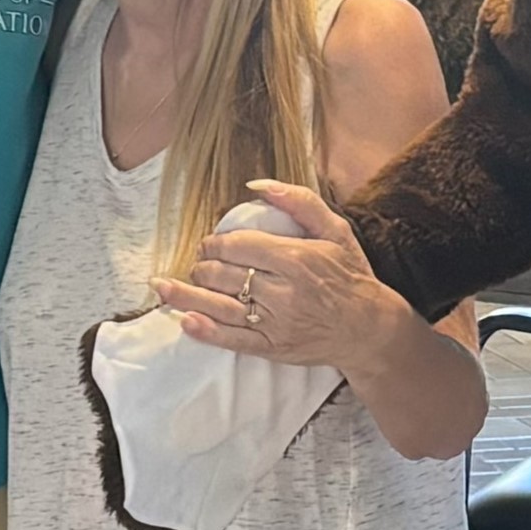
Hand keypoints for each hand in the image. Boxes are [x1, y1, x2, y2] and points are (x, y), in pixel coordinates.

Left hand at [153, 180, 400, 371]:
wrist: (368, 327)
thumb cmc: (350, 275)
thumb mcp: (334, 230)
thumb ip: (298, 202)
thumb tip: (257, 183)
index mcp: (296, 258)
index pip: (240, 245)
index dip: (217, 243)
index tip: (212, 244)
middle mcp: (283, 291)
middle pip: (225, 274)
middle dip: (204, 265)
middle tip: (202, 263)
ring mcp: (276, 322)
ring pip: (221, 305)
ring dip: (187, 295)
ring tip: (162, 286)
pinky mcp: (272, 347)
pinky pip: (233, 339)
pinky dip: (206, 331)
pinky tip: (186, 320)